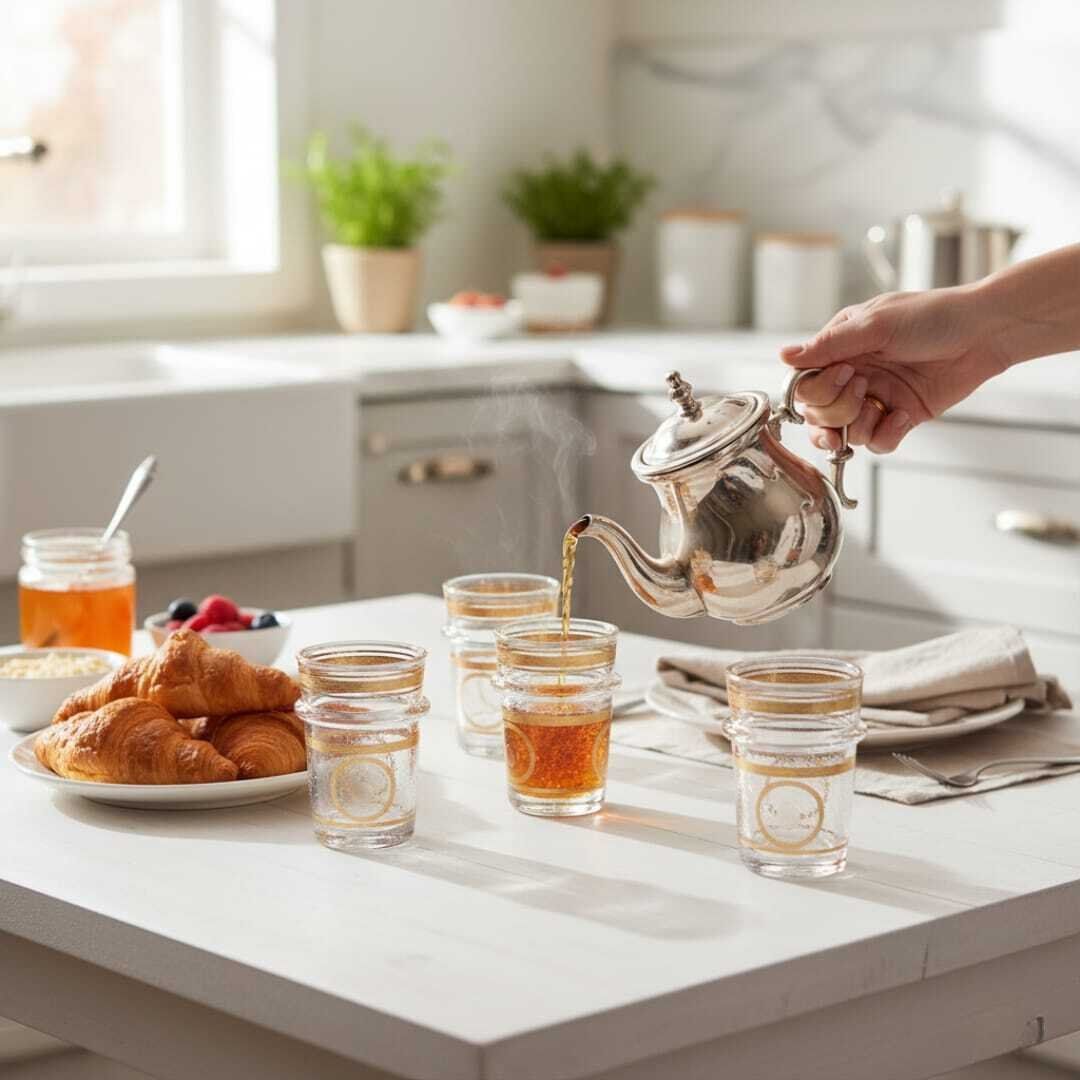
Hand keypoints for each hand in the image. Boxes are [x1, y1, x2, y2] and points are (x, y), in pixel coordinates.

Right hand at [780, 286, 1010, 452]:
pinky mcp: (900, 418)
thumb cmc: (934, 316)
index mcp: (840, 349)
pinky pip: (877, 443)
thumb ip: (830, 345)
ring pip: (845, 433)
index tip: (844, 375)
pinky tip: (903, 416)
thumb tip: (784, 356)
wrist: (984, 332)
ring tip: (882, 405)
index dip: (817, 390)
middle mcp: (853, 376)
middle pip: (818, 414)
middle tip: (863, 389)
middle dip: (836, 410)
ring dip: (859, 424)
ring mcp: (876, 399)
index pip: (805, 384)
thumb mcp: (876, 324)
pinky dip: (886, 435)